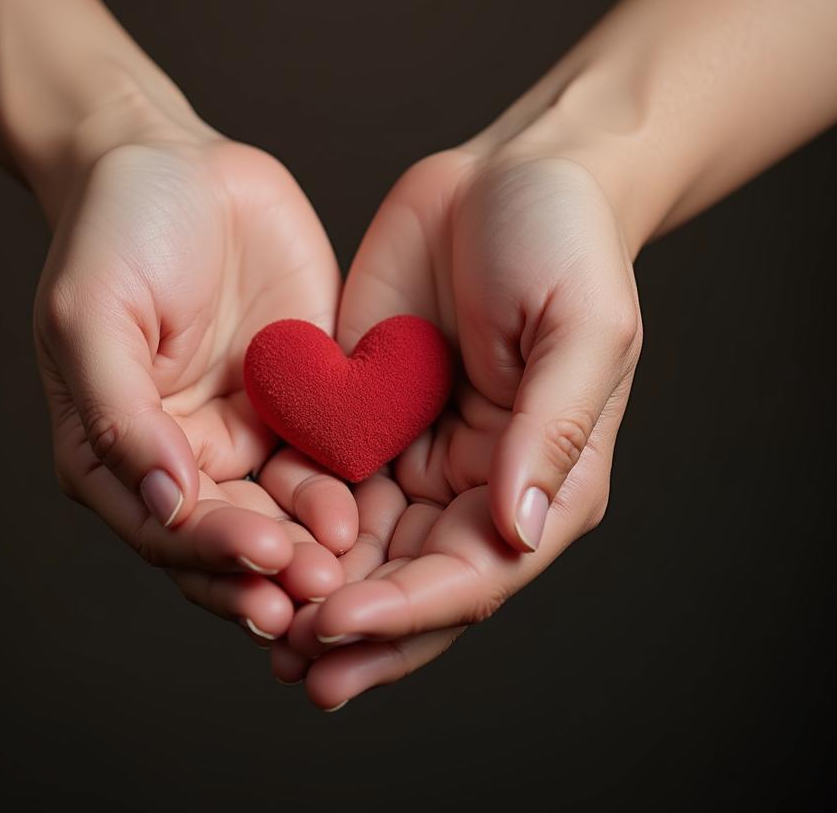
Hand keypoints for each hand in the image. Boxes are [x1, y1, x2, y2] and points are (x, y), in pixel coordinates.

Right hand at [33, 94, 356, 636]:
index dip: (213, 552)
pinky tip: (377, 499)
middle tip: (321, 585)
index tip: (265, 560)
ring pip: (287, 508)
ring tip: (350, 555)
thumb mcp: (93, 315)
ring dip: (316, 540)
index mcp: (119, 452)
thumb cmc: (114, 232)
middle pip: (231, 534)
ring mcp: (251, 429)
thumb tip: (164, 503)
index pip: (166, 528)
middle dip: (274, 565)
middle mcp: (187, 455)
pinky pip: (332, 452)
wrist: (176, 162)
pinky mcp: (306, 398)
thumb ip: (121, 413)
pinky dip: (351, 482)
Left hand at [273, 139, 641, 706]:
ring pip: (367, 547)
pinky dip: (297, 523)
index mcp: (543, 476)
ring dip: (320, 592)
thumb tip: (517, 531)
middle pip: (416, 578)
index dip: (409, 609)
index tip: (339, 626)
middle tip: (296, 665)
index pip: (477, 569)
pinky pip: (328, 481)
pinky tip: (255, 546)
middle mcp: (480, 479)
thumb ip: (552, 430)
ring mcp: (420, 449)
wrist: (510, 171)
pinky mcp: (368, 412)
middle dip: (358, 625)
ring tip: (263, 631)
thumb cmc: (566, 242)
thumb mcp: (581, 328)